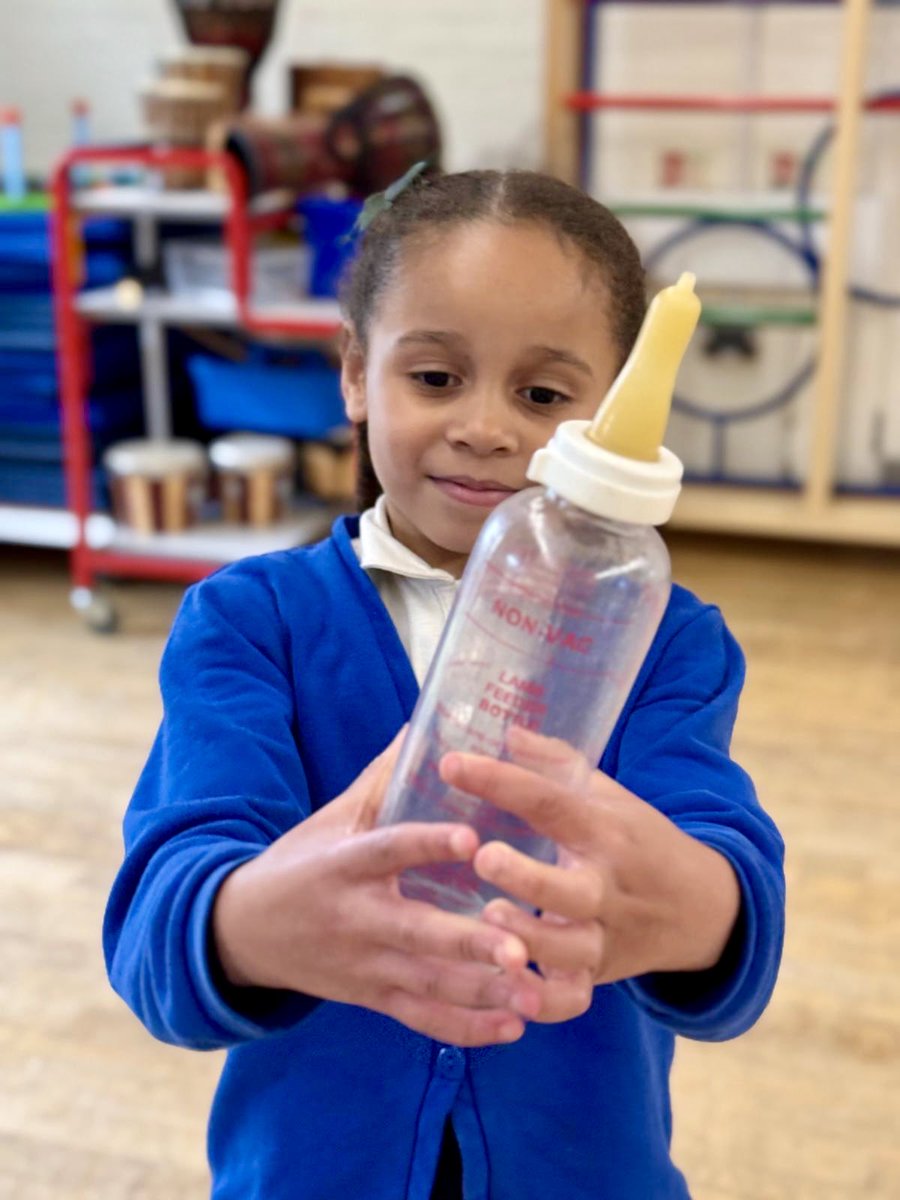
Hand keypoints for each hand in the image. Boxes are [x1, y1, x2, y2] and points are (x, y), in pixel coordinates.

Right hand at [211, 729, 543, 1046]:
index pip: (389, 849)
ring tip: (534, 994)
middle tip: (522, 948)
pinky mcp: (373, 997)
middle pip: (419, 934)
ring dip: (484, 992)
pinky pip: (422, 1018)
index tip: (474, 838)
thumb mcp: (333, 817)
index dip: (428, 843)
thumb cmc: (301, 862)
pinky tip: (513, 1027)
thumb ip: (383, 778)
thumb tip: (424, 720)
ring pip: (429, 985)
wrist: (244, 932)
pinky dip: (467, 1028)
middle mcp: (358, 918)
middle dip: (471, 944)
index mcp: (346, 864)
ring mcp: (367, 965)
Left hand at [439, 727, 740, 1024]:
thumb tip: (506, 729)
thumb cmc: (636, 839)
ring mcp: (604, 937)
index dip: (501, 782)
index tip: (450, 765)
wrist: (699, 907)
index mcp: (602, 830)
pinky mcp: (598, 976)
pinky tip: (507, 993)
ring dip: (530, 941)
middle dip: (528, 878)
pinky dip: (542, 1004)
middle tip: (483, 857)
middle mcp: (605, 886)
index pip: (550, 802)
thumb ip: (555, 763)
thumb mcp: (606, 794)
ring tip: (488, 919)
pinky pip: (571, 1000)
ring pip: (569, 950)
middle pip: (569, 889)